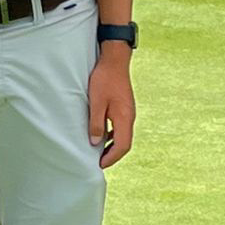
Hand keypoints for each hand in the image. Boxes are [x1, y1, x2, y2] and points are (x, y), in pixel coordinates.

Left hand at [89, 49, 135, 166]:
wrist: (115, 59)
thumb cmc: (104, 79)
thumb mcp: (96, 102)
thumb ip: (96, 124)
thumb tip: (95, 143)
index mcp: (124, 118)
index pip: (122, 146)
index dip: (111, 158)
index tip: (99, 165)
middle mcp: (130, 117)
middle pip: (125, 143)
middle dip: (113, 155)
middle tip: (99, 162)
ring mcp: (129, 112)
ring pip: (123, 135)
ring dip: (112, 145)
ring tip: (99, 151)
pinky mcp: (125, 107)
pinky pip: (121, 127)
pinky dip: (113, 135)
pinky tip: (102, 134)